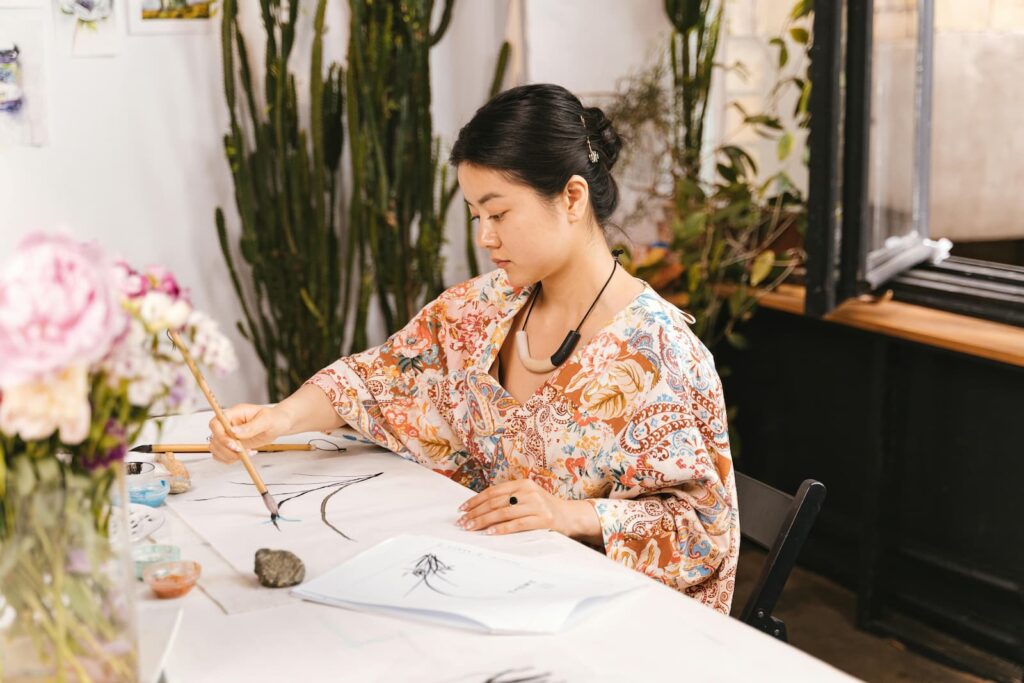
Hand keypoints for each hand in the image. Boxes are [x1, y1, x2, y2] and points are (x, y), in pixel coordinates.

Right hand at [208, 403, 291, 463]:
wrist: (279, 424)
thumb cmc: (274, 418)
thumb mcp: (266, 420)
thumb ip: (251, 426)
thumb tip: (234, 431)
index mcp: (234, 413)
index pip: (216, 423)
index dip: (220, 435)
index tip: (233, 444)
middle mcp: (229, 424)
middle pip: (214, 438)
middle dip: (226, 449)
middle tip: (242, 451)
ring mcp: (229, 435)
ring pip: (215, 448)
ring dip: (228, 455)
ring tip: (247, 453)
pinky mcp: (232, 445)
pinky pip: (221, 455)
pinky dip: (230, 459)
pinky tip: (246, 455)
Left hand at [456, 479, 601, 542]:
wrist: (570, 516)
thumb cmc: (543, 508)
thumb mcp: (527, 497)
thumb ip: (508, 499)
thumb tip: (479, 509)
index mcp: (522, 483)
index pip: (493, 491)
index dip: (475, 500)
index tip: (462, 509)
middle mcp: (529, 491)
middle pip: (495, 502)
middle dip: (475, 513)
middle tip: (462, 522)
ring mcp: (536, 505)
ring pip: (503, 513)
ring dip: (483, 521)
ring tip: (471, 528)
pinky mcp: (542, 520)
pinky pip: (517, 525)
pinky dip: (501, 529)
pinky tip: (489, 533)